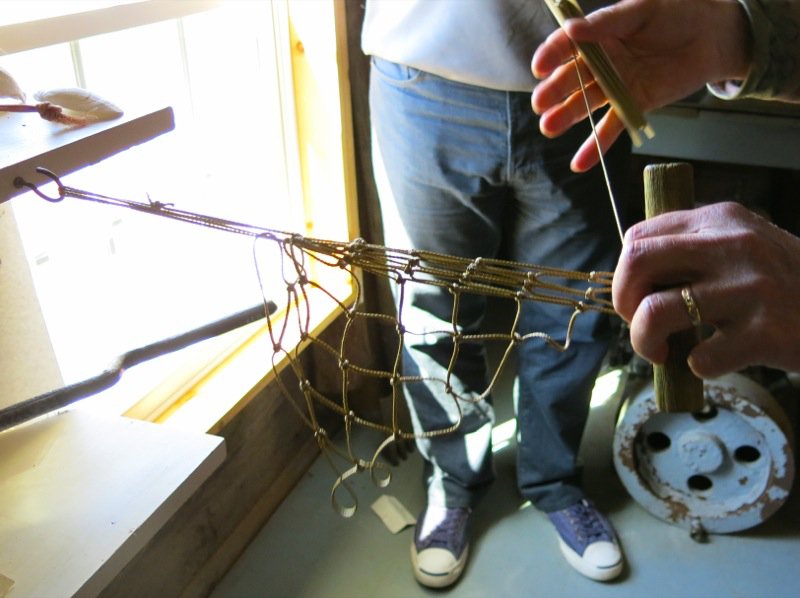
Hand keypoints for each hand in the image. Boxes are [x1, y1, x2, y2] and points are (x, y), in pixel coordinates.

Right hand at [531, 0, 751, 171]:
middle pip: (572, 78)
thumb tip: (572, 29)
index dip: (551, 55)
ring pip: (585, 104)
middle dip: (554, 91)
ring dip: (565, 117)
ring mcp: (615, 86)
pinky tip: (579, 164)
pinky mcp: (632, 105)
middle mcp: (601, 62)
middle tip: (540, 103)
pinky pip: (610, 128)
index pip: (567, 45)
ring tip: (549, 127)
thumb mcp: (643, 9)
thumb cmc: (679, 13)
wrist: (714, 36)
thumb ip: (608, 21)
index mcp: (599, 34)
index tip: (540, 67)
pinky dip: (595, 147)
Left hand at [612, 202, 799, 377]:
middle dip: (622, 299)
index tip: (636, 295)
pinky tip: (712, 362)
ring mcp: (750, 289)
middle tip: (635, 321)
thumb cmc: (791, 285)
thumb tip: (634, 274)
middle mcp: (733, 246)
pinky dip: (696, 368)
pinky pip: (700, 358)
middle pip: (637, 261)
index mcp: (722, 219)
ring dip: (643, 340)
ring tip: (659, 351)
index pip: (640, 235)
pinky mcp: (765, 333)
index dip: (625, 272)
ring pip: (655, 312)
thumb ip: (697, 248)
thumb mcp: (746, 246)